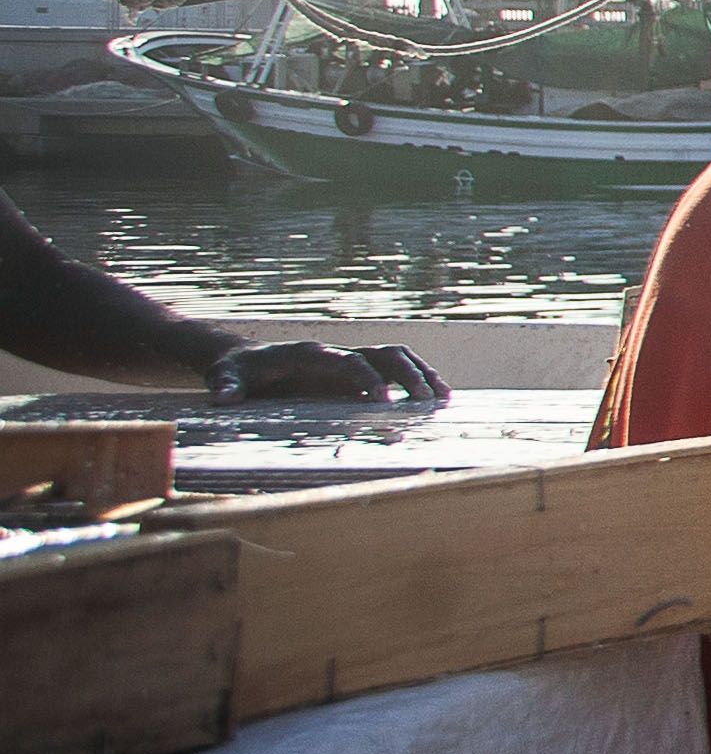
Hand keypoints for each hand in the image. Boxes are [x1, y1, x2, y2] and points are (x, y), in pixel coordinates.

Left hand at [205, 339, 435, 405]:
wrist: (243, 361)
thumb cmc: (236, 370)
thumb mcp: (226, 377)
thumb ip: (227, 387)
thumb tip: (223, 399)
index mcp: (311, 355)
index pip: (349, 360)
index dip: (367, 378)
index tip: (382, 400)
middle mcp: (336, 353)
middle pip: (383, 354)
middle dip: (408, 374)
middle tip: (427, 400)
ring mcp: (348, 360)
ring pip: (396, 358)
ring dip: (421, 374)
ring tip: (444, 398)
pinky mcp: (355, 372)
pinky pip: (393, 370)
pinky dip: (416, 380)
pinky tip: (434, 399)